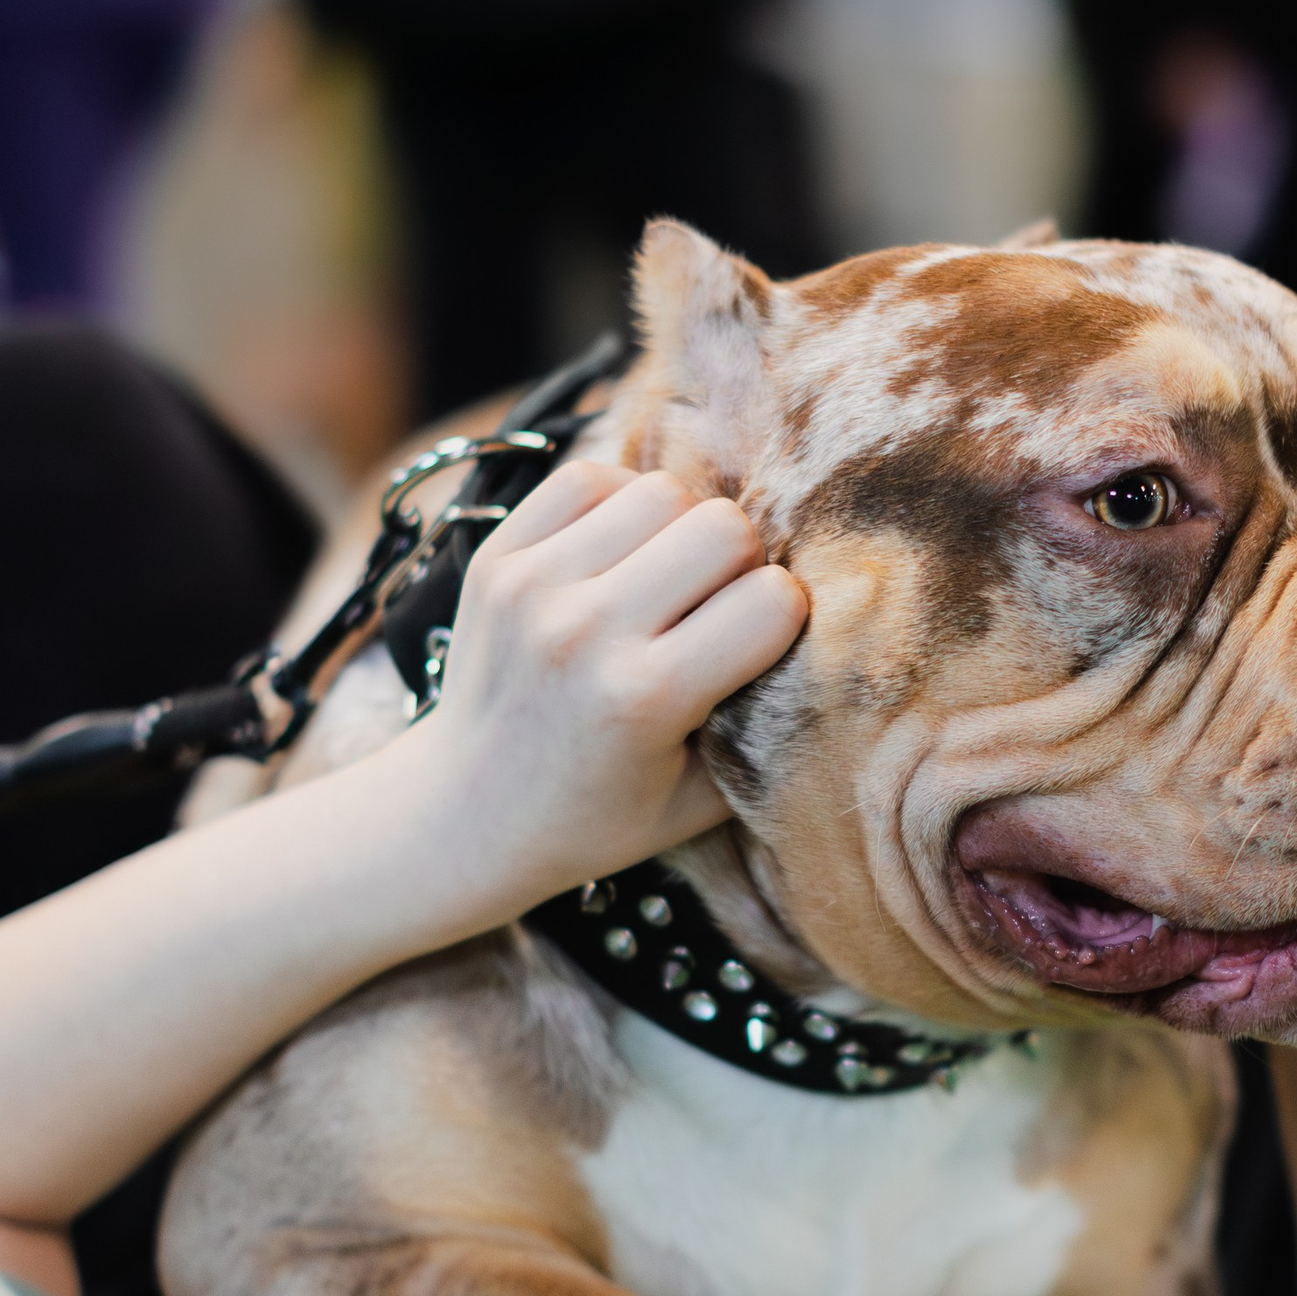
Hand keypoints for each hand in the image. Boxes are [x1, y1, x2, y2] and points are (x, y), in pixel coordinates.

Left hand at [404, 457, 805, 910]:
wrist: (463, 815)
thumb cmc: (597, 817)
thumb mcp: (705, 798)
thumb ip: (771, 724)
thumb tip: (833, 636)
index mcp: (645, 698)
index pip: (773, 600)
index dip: (784, 619)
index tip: (759, 647)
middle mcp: (586, 631)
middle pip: (724, 526)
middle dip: (740, 564)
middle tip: (714, 608)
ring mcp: (534, 585)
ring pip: (661, 491)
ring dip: (679, 530)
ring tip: (663, 581)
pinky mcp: (497, 555)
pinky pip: (590, 478)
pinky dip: (617, 506)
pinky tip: (615, 557)